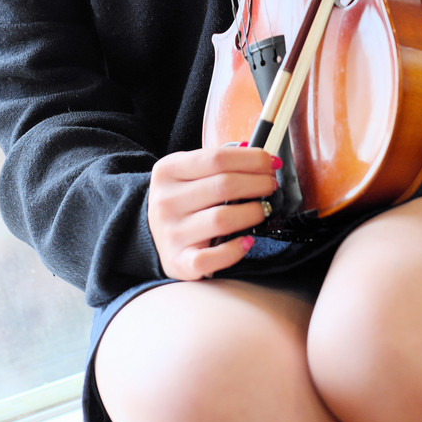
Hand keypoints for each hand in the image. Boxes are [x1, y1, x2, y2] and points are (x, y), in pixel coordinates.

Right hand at [147, 145, 279, 280]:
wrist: (151, 233)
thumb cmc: (182, 198)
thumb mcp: (187, 170)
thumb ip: (218, 162)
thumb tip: (263, 159)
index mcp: (168, 170)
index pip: (217, 159)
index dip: (252, 159)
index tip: (270, 163)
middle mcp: (166, 201)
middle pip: (224, 186)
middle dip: (258, 183)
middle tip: (271, 185)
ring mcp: (171, 233)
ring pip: (222, 219)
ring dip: (253, 212)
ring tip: (263, 209)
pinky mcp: (179, 262)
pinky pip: (213, 258)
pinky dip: (235, 250)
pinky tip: (247, 240)